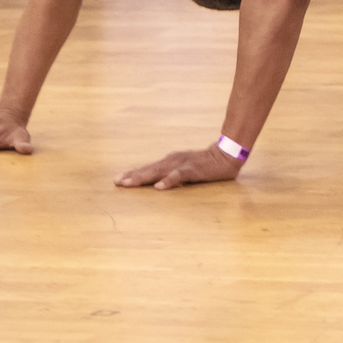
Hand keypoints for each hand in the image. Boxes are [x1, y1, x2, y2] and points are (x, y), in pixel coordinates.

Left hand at [115, 143, 245, 189]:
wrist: (226, 155)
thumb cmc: (204, 164)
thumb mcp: (184, 168)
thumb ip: (171, 173)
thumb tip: (155, 183)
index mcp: (169, 161)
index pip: (147, 168)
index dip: (132, 174)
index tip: (117, 180)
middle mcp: (172, 161)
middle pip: (149, 169)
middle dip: (132, 176)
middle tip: (117, 182)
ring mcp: (182, 164)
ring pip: (159, 171)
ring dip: (143, 177)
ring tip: (129, 183)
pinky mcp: (193, 169)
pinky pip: (178, 175)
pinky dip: (168, 181)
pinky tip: (159, 187)